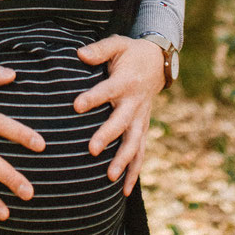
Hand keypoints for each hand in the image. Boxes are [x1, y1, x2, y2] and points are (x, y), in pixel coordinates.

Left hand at [74, 36, 165, 195]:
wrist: (158, 63)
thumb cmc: (130, 53)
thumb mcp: (117, 44)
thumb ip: (99, 50)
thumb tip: (79, 54)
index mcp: (126, 81)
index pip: (107, 90)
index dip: (93, 97)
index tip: (76, 105)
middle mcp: (134, 103)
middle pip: (121, 122)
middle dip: (107, 136)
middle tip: (91, 150)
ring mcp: (141, 118)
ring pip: (133, 143)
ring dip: (123, 161)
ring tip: (110, 177)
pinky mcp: (143, 128)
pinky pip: (140, 152)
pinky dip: (135, 171)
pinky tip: (125, 190)